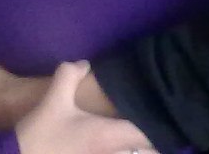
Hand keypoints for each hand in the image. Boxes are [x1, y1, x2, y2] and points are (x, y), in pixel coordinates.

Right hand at [17, 61, 154, 153]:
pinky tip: (127, 151)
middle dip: (156, 143)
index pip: (147, 134)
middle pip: (148, 153)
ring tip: (148, 144)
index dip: (162, 127)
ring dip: (144, 151)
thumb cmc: (40, 134)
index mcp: (108, 137)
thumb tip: (85, 64)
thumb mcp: (53, 100)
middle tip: (163, 130)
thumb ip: (70, 75)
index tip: (169, 116)